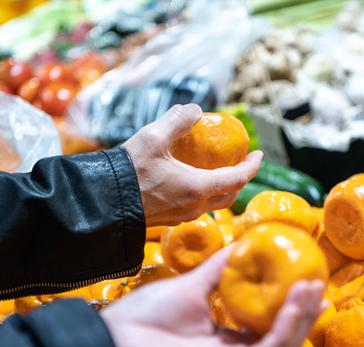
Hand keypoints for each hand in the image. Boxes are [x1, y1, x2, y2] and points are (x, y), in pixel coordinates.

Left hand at [103, 247, 326, 346]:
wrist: (114, 337)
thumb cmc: (147, 314)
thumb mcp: (193, 285)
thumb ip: (220, 269)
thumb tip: (246, 242)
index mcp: (226, 341)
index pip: (269, 328)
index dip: (293, 307)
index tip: (310, 281)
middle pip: (281, 338)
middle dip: (304, 312)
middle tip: (318, 283)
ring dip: (300, 318)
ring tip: (312, 288)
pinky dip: (284, 329)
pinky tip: (293, 304)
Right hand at [122, 104, 261, 226]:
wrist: (104, 203)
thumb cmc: (129, 171)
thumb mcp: (154, 138)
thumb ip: (178, 120)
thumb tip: (196, 111)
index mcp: (198, 188)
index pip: (237, 179)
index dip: (252, 166)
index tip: (259, 153)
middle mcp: (195, 206)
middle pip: (229, 195)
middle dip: (240, 178)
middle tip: (243, 161)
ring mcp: (183, 216)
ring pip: (214, 203)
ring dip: (224, 187)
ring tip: (222, 169)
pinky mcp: (171, 219)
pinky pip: (198, 207)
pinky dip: (207, 193)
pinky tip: (195, 180)